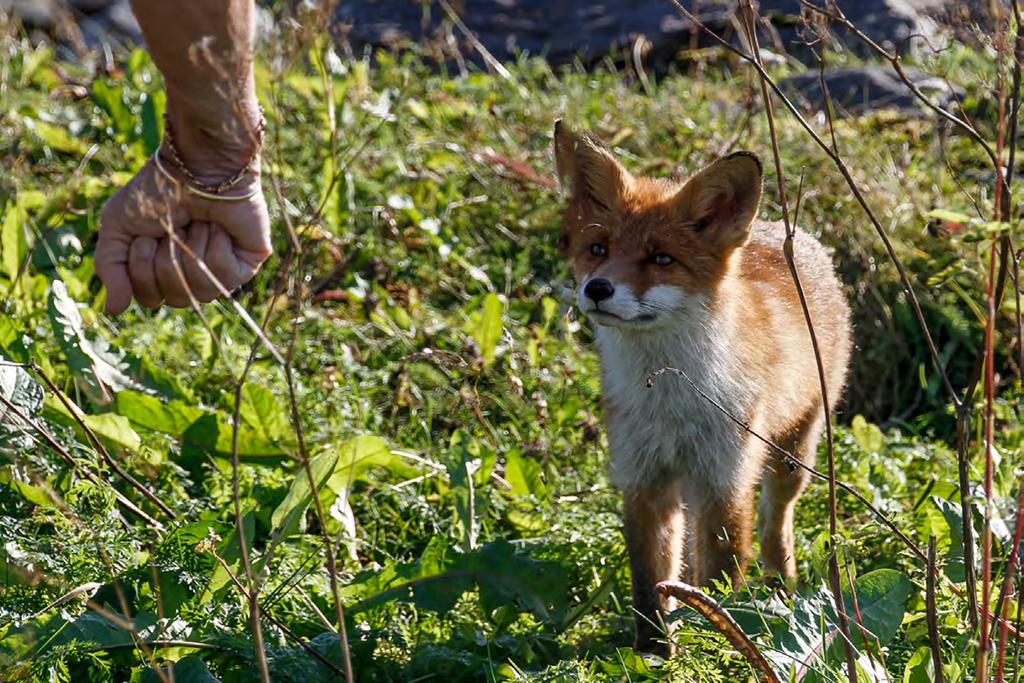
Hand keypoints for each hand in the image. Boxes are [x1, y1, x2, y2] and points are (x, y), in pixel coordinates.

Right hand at [96, 155, 271, 314]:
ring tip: (196, 223)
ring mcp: (223, 273)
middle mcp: (194, 278)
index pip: (150, 299)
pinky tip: (218, 227)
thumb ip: (111, 269)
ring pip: (200, 291)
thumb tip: (114, 310)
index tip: (146, 234)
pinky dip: (214, 246)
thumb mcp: (118, 226)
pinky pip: (224, 276)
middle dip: (167, 259)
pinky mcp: (248, 264)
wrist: (196, 165)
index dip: (142, 269)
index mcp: (164, 273)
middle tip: (172, 226)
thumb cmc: (157, 191)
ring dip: (191, 251)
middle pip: (176, 299)